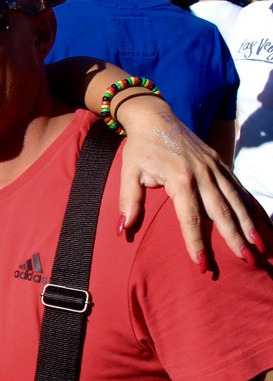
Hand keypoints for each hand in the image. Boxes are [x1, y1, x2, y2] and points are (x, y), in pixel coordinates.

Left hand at [116, 96, 262, 268]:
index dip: (196, 241)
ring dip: (249, 224)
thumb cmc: (140, 147)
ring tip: (259, 247)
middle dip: (234, 237)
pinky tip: (262, 223)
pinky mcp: (221, 163)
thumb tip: (122, 229)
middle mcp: (203, 173)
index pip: (190, 217)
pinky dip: (251, 206)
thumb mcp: (128, 172)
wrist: (155, 117)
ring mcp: (215, 167)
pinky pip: (239, 188)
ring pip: (236, 200)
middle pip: (221, 211)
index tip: (201, 263)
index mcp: (180, 177)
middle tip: (246, 260)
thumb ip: (129, 201)